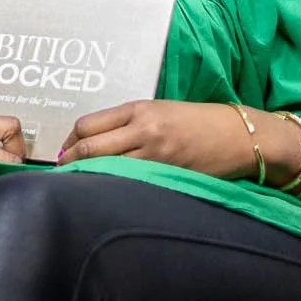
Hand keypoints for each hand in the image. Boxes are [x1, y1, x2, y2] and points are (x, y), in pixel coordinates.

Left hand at [59, 99, 267, 179]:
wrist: (238, 136)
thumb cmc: (196, 122)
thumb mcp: (158, 111)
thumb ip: (125, 123)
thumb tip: (89, 141)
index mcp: (139, 109)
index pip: (88, 125)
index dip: (69, 141)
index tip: (65, 150)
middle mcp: (144, 130)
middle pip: (90, 147)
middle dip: (69, 161)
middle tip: (62, 170)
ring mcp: (156, 155)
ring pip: (106, 167)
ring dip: (86, 176)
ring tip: (77, 183)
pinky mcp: (168, 174)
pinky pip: (130, 182)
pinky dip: (112, 185)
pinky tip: (106, 190)